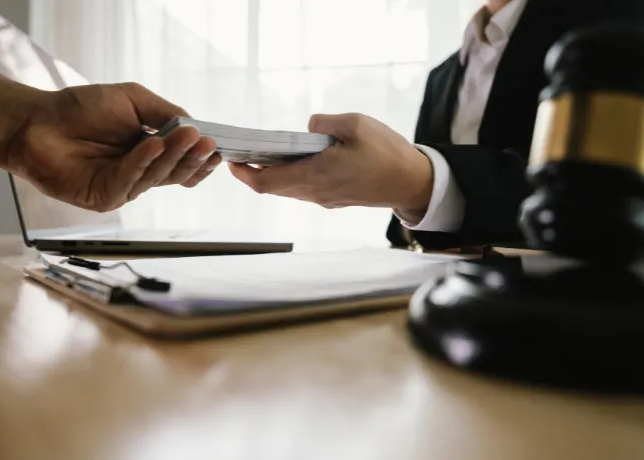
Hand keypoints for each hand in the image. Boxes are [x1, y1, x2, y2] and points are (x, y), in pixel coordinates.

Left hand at [7, 83, 220, 211]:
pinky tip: (152, 144)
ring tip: (187, 137)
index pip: (182, 162)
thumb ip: (165, 113)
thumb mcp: (133, 100)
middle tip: (208, 143)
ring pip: (156, 177)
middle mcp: (140, 172)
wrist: (37, 120)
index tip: (216, 146)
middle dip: (193, 157)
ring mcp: (123, 187)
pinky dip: (141, 162)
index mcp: (149, 152)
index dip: (199, 158)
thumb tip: (195, 126)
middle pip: (175, 172)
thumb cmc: (81, 108)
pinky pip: (129, 181)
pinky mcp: (104, 197)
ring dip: (172, 156)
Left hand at [228, 113, 433, 212]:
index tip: (231, 159)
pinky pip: (303, 189)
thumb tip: (307, 127)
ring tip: (261, 154)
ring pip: (287, 190)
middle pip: (272, 188)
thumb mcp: (356, 124)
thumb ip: (323, 123)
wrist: (412, 182)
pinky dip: (289, 176)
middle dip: (252, 172)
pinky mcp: (334, 199)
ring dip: (271, 175)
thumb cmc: (387, 152)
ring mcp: (325, 198)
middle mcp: (315, 192)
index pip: (266, 182)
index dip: (243, 173)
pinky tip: (291, 160)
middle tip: (240, 153)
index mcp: (316, 175)